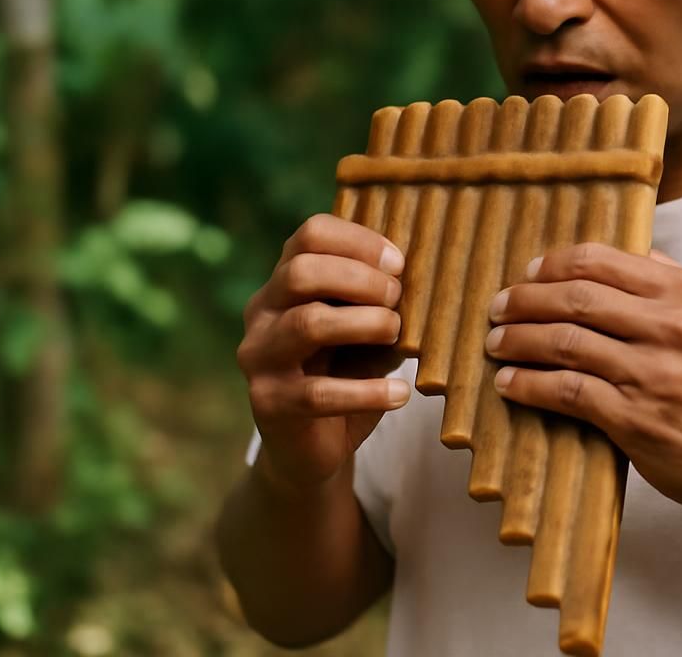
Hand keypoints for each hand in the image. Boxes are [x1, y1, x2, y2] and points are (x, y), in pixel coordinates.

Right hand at [237, 214, 410, 495]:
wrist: (312, 447)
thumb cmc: (347, 373)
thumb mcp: (367, 329)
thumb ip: (383, 302)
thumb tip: (422, 279)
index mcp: (284, 282)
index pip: (310, 235)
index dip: (359, 240)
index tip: (399, 262)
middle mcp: (262, 312)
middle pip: (301, 272)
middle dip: (361, 279)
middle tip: (397, 298)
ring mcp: (259, 358)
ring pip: (307, 324)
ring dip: (365, 324)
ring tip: (396, 335)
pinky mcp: (269, 403)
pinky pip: (319, 393)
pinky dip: (368, 391)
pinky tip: (400, 393)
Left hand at [484, 242, 681, 520]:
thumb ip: (672, 284)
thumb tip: (626, 253)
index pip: (606, 260)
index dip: (556, 263)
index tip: (530, 273)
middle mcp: (675, 326)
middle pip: (578, 297)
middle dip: (527, 299)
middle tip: (499, 306)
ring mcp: (653, 372)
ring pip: (565, 341)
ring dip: (519, 339)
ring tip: (496, 342)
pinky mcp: (634, 418)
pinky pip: (566, 390)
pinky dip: (529, 383)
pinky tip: (510, 382)